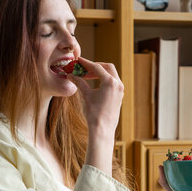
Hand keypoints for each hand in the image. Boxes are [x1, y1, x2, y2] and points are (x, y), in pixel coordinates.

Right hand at [67, 57, 123, 174]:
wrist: (102, 130)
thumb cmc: (94, 113)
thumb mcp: (85, 95)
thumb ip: (79, 82)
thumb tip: (71, 75)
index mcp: (110, 82)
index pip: (97, 67)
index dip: (86, 63)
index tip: (78, 60)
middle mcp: (118, 84)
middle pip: (107, 67)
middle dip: (95, 66)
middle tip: (83, 68)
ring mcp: (120, 90)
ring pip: (111, 74)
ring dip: (100, 72)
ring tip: (87, 75)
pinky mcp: (120, 95)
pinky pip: (113, 82)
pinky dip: (104, 79)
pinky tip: (94, 83)